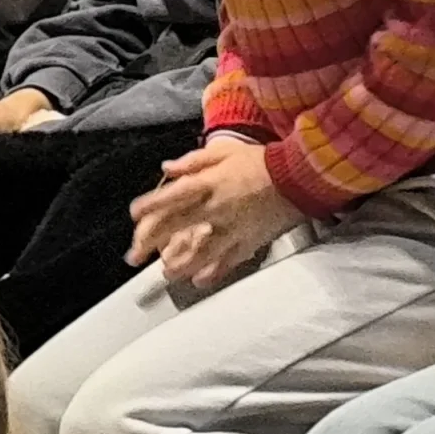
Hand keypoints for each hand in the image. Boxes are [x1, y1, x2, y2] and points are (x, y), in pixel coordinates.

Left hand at [128, 137, 306, 288]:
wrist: (300, 177)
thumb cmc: (261, 161)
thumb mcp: (223, 152)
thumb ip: (193, 162)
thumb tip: (168, 168)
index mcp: (208, 184)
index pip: (171, 197)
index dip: (150, 206)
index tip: (134, 215)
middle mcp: (217, 209)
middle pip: (179, 227)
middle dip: (153, 242)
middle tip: (135, 255)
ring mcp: (235, 228)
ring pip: (202, 251)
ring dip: (181, 264)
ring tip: (165, 274)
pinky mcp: (252, 240)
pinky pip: (230, 260)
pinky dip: (215, 272)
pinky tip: (201, 281)